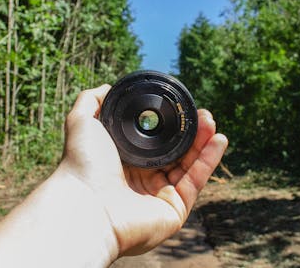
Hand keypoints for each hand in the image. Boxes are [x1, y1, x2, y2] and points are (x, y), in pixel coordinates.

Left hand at [60, 84, 227, 256]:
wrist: (85, 204)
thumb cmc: (81, 164)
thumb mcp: (82, 122)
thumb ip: (91, 100)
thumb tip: (107, 88)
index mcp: (123, 162)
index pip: (154, 142)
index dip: (170, 126)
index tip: (181, 108)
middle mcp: (142, 180)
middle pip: (175, 153)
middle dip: (191, 133)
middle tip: (203, 114)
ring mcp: (159, 196)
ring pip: (188, 166)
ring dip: (203, 143)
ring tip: (211, 122)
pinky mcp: (174, 211)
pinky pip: (195, 182)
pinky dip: (208, 161)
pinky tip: (218, 140)